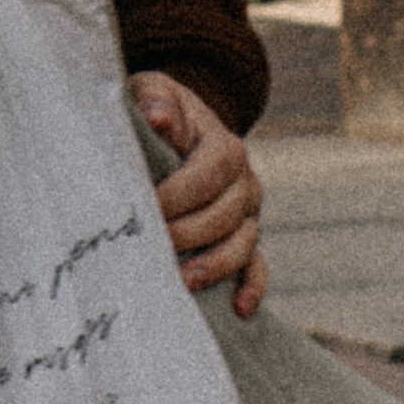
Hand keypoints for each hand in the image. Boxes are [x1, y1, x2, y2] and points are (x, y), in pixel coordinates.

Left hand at [132, 71, 266, 319]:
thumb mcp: (151, 93)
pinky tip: (239, 310)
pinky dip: (252, 287)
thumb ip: (156, 101)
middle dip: (189, 233)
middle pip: (226, 214)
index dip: (179, 194)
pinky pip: (257, 266)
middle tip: (152, 245)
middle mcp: (244, 182)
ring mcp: (247, 214)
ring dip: (215, 265)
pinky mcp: (243, 239)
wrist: (174, 128)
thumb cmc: (157, 112)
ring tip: (183, 281)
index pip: (210, 173)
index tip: (146, 207)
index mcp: (225, 147)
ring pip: (243, 244)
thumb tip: (158, 118)